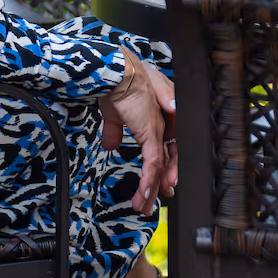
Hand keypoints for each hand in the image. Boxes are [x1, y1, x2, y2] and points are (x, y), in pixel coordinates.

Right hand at [100, 51, 177, 213]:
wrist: (116, 71)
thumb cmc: (118, 83)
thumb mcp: (114, 113)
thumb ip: (115, 130)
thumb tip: (110, 146)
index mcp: (157, 120)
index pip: (163, 149)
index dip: (161, 169)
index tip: (157, 185)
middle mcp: (162, 125)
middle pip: (167, 160)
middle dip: (161, 183)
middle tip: (159, 199)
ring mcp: (158, 130)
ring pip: (160, 166)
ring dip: (151, 189)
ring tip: (144, 206)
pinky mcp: (150, 133)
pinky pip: (153, 162)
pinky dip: (149, 181)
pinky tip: (144, 194)